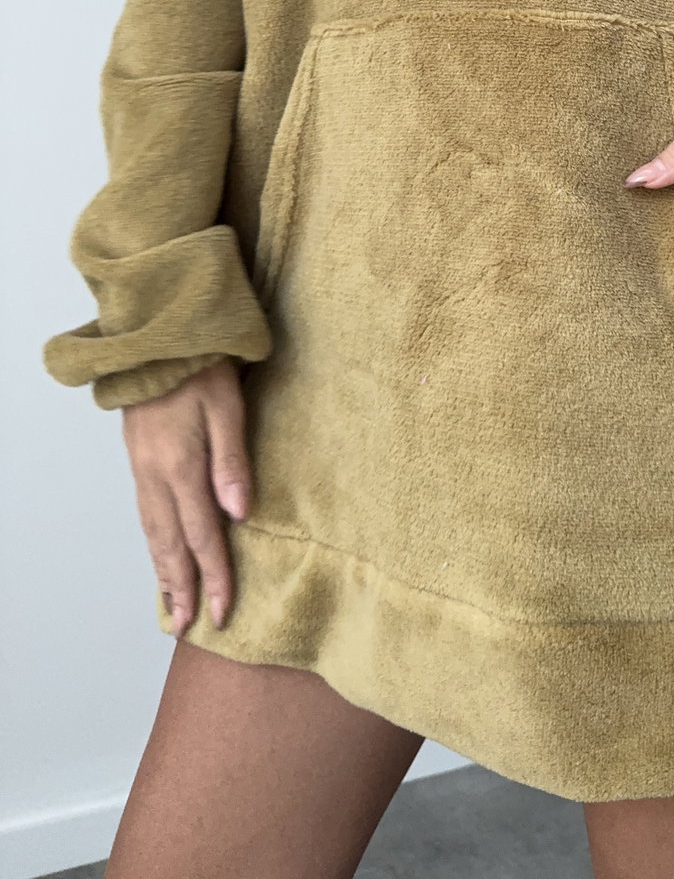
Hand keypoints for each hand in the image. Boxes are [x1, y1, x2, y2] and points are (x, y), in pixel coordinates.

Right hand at [121, 358, 252, 635]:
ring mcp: (143, 469)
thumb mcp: (226, 406)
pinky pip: (145, 514)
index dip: (214, 576)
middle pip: (170, 544)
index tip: (222, 613)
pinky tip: (160, 553)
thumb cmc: (200, 366)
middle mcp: (156, 475)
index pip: (202, 535)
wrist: (156, 338)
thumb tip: (239, 514)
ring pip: (153, 533)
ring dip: (163, 571)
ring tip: (170, 604)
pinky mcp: (139, 459)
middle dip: (181, 588)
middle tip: (186, 628)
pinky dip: (152, 543)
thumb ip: (232, 460)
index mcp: (181, 467)